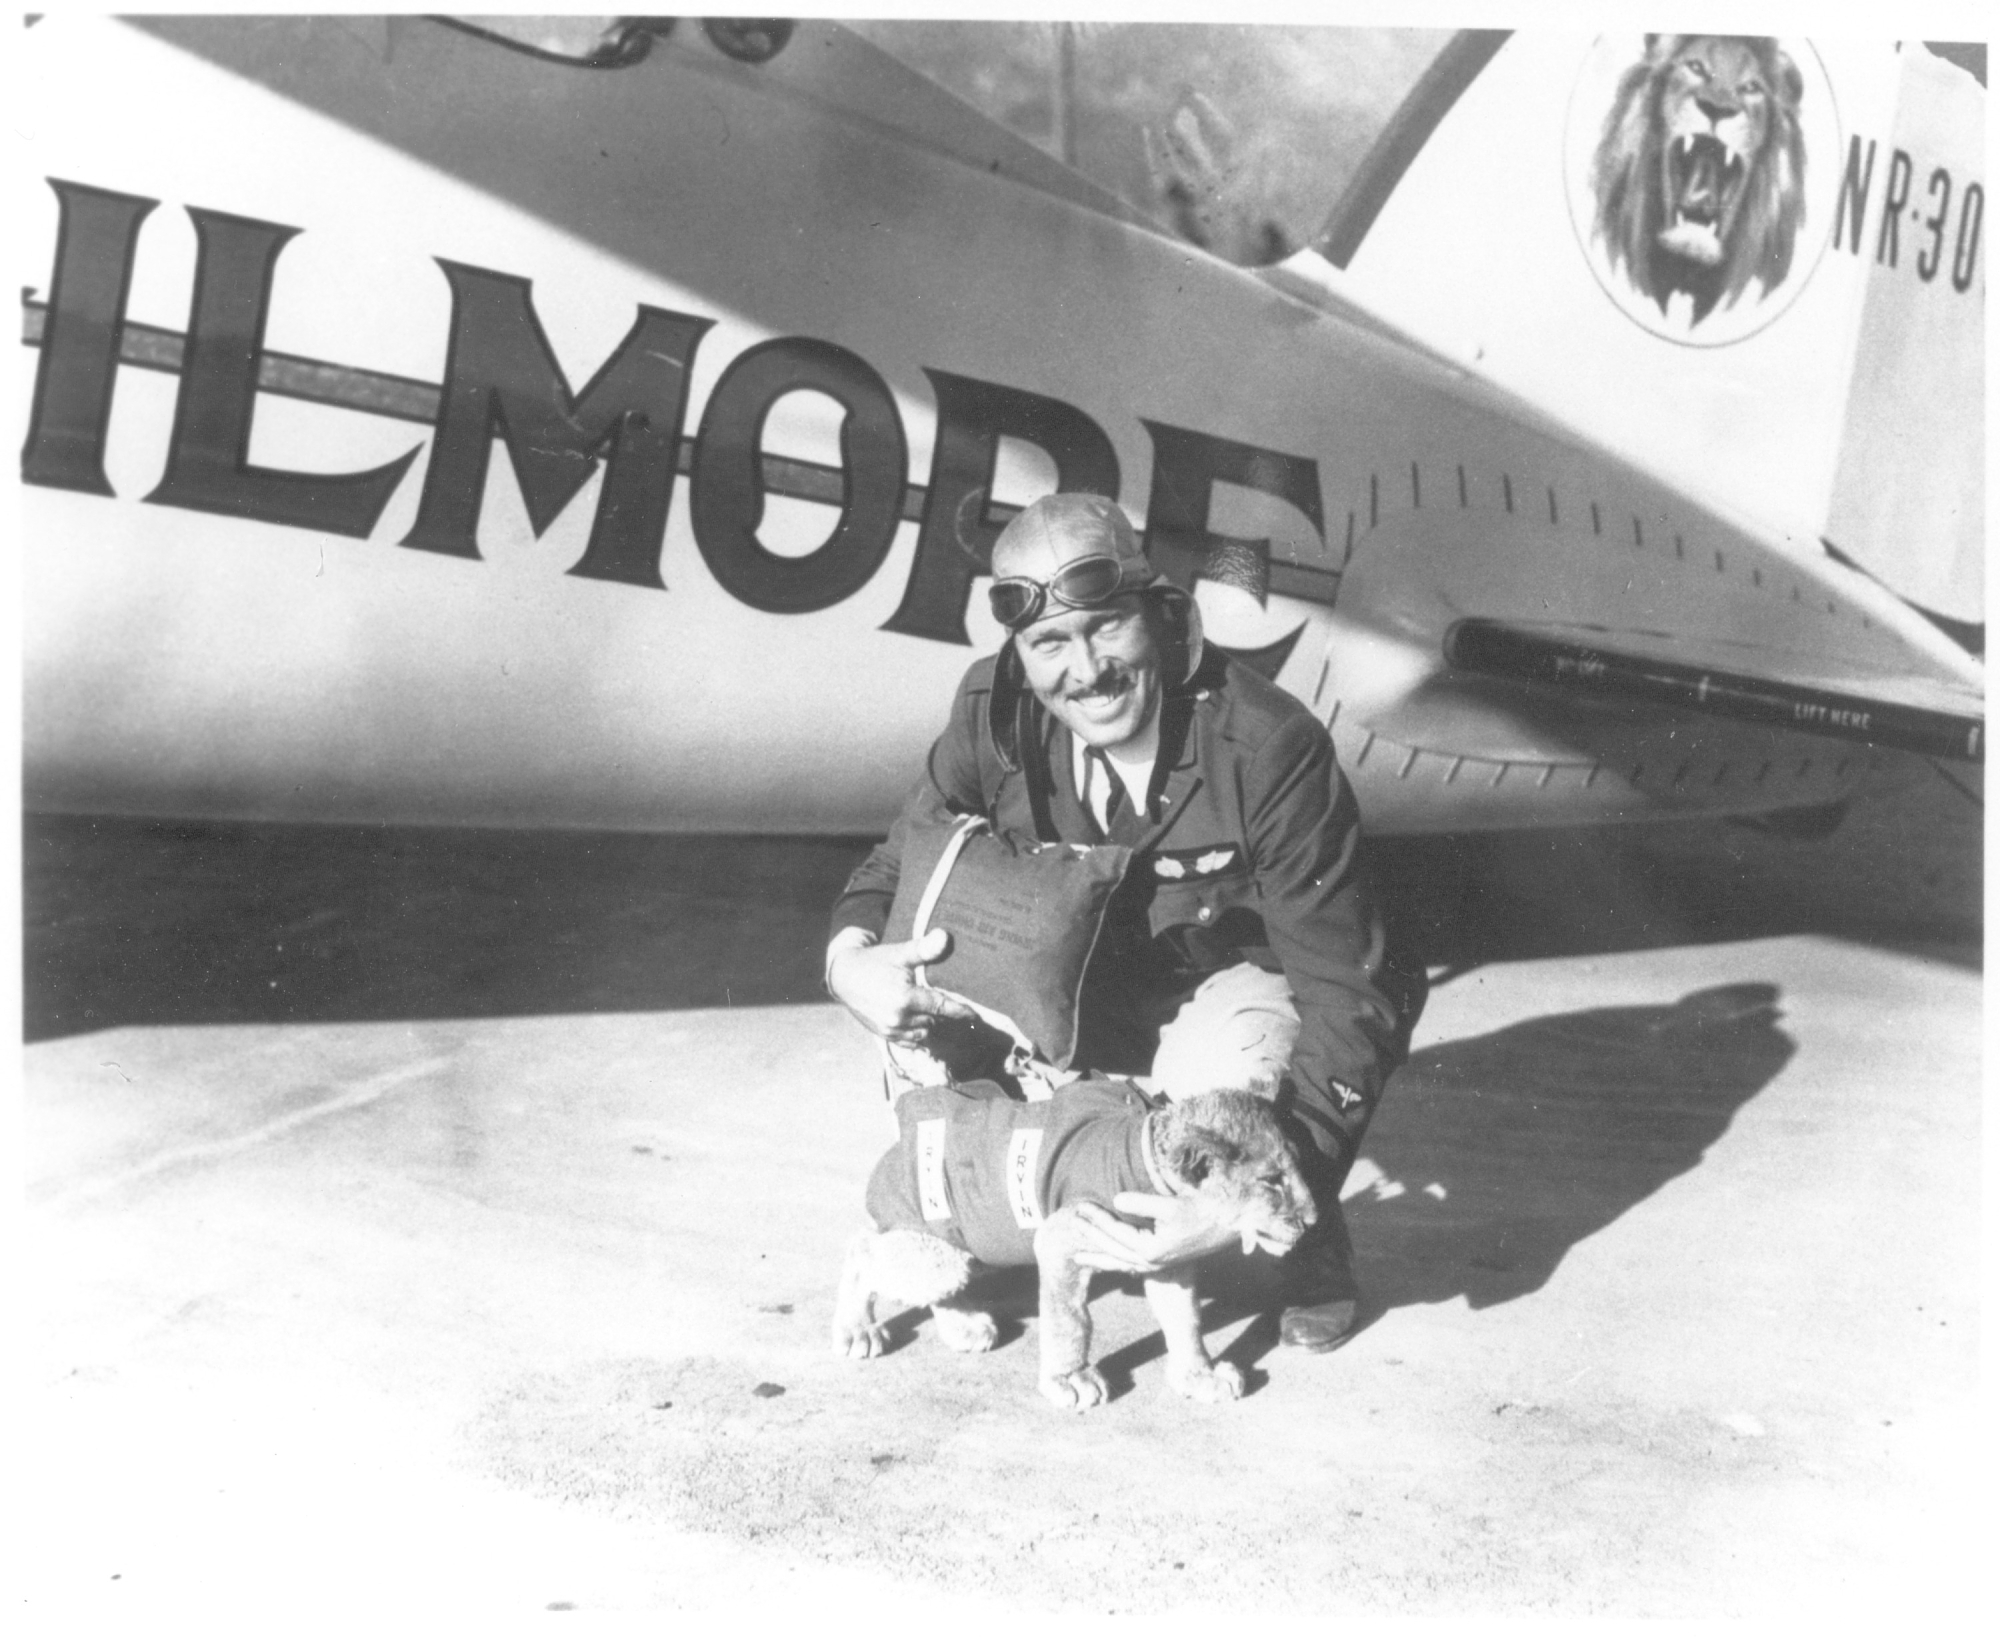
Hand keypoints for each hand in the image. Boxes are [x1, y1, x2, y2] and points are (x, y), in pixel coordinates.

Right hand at [825, 927, 976, 1045]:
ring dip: (933, 1024)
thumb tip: (945, 936)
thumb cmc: (875, 962)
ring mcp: (891, 1029)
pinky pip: (911, 1041)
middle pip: (935, 1020)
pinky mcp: (885, 1035)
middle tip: (959, 1009)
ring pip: (925, 1032)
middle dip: (945, 1014)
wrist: (844, 977)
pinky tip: (927, 1025)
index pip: (941, 1007)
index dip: (960, 1011)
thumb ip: (923, 948)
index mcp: (905, 998)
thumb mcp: (899, 953)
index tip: (976, 1015)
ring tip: (942, 1015)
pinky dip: (921, 1034)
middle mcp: (899, 1018)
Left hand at [1066, 1192, 1244, 1274]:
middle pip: (1112, 1248)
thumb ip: (1141, 1203)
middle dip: (1091, 1234)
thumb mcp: (1171, 1205)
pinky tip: (1104, 1263)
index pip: (1115, 1232)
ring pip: (1118, 1261)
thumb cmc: (1202, 1212)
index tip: (1080, 1205)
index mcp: (1151, 1250)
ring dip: (1098, 1253)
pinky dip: (1114, 1263)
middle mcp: (1150, 1262)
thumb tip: (1116, 1200)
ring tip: (1076, 1253)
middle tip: (1071, 1219)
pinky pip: (1129, 1265)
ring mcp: (1155, 1266)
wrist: (1228, 1226)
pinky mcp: (1160, 1263)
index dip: (1096, 1218)